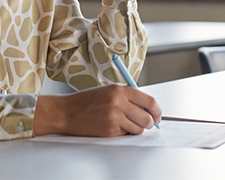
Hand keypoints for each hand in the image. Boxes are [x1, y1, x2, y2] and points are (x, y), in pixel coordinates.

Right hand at [32, 84, 160, 136]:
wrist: (66, 112)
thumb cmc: (87, 101)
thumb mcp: (109, 91)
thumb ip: (128, 97)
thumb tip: (147, 109)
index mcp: (120, 90)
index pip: (149, 101)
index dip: (157, 110)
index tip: (158, 114)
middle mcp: (119, 103)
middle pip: (147, 117)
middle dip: (150, 122)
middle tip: (148, 123)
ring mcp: (114, 118)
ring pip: (138, 129)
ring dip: (136, 129)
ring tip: (126, 124)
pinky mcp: (109, 130)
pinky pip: (126, 135)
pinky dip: (124, 133)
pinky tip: (113, 126)